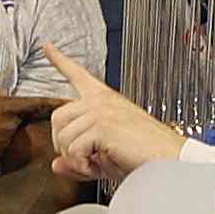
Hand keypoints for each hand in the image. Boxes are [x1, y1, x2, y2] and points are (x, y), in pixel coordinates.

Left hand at [35, 46, 187, 185]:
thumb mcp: (104, 156)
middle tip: (85, 159)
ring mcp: (100, 110)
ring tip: (97, 164)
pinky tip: (99, 167)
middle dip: (64, 145)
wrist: (166, 159)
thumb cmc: (143, 155)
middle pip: (57, 118)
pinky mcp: (101, 126)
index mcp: (104, 99)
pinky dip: (82, 167)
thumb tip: (56, 165)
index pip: (78, 75)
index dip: (59, 60)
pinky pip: (73, 151)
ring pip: (62, 138)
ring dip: (75, 159)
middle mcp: (100, 100)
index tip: (48, 46)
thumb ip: (77, 159)